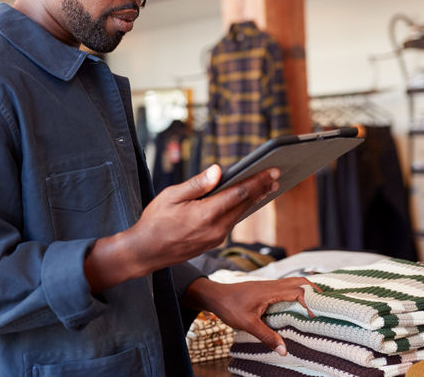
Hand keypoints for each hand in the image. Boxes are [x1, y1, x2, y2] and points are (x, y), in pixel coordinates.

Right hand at [84, 165, 278, 291]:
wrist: (146, 252)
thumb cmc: (154, 221)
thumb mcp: (171, 196)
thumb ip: (197, 184)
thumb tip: (218, 170)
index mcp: (206, 213)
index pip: (240, 193)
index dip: (258, 180)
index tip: (273, 170)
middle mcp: (216, 228)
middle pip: (245, 204)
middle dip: (262, 189)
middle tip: (276, 175)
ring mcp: (216, 238)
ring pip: (240, 214)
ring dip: (253, 200)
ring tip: (266, 187)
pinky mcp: (213, 243)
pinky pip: (231, 223)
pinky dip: (240, 210)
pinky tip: (244, 202)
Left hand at [183, 276, 318, 355]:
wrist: (214, 295)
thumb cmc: (229, 307)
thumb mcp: (247, 324)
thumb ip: (266, 336)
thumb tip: (284, 351)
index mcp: (270, 290)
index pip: (298, 290)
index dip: (309, 301)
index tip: (314, 315)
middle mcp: (272, 285)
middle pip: (299, 282)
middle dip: (314, 291)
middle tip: (326, 304)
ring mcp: (269, 286)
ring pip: (293, 283)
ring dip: (306, 291)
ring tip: (318, 305)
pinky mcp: (266, 290)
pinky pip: (286, 288)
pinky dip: (297, 293)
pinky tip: (298, 305)